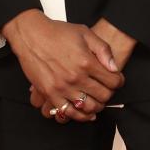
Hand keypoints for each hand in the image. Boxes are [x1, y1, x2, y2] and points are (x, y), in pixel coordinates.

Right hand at [1, 9, 124, 123]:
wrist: (31, 35)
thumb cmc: (56, 33)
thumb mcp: (85, 33)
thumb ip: (103, 50)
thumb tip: (114, 67)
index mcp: (87, 62)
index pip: (113, 81)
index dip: (119, 82)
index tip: (117, 80)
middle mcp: (76, 77)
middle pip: (103, 96)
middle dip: (109, 94)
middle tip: (107, 90)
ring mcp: (62, 88)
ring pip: (88, 107)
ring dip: (97, 106)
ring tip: (97, 101)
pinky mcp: (50, 94)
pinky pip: (68, 112)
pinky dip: (80, 116)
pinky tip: (85, 112)